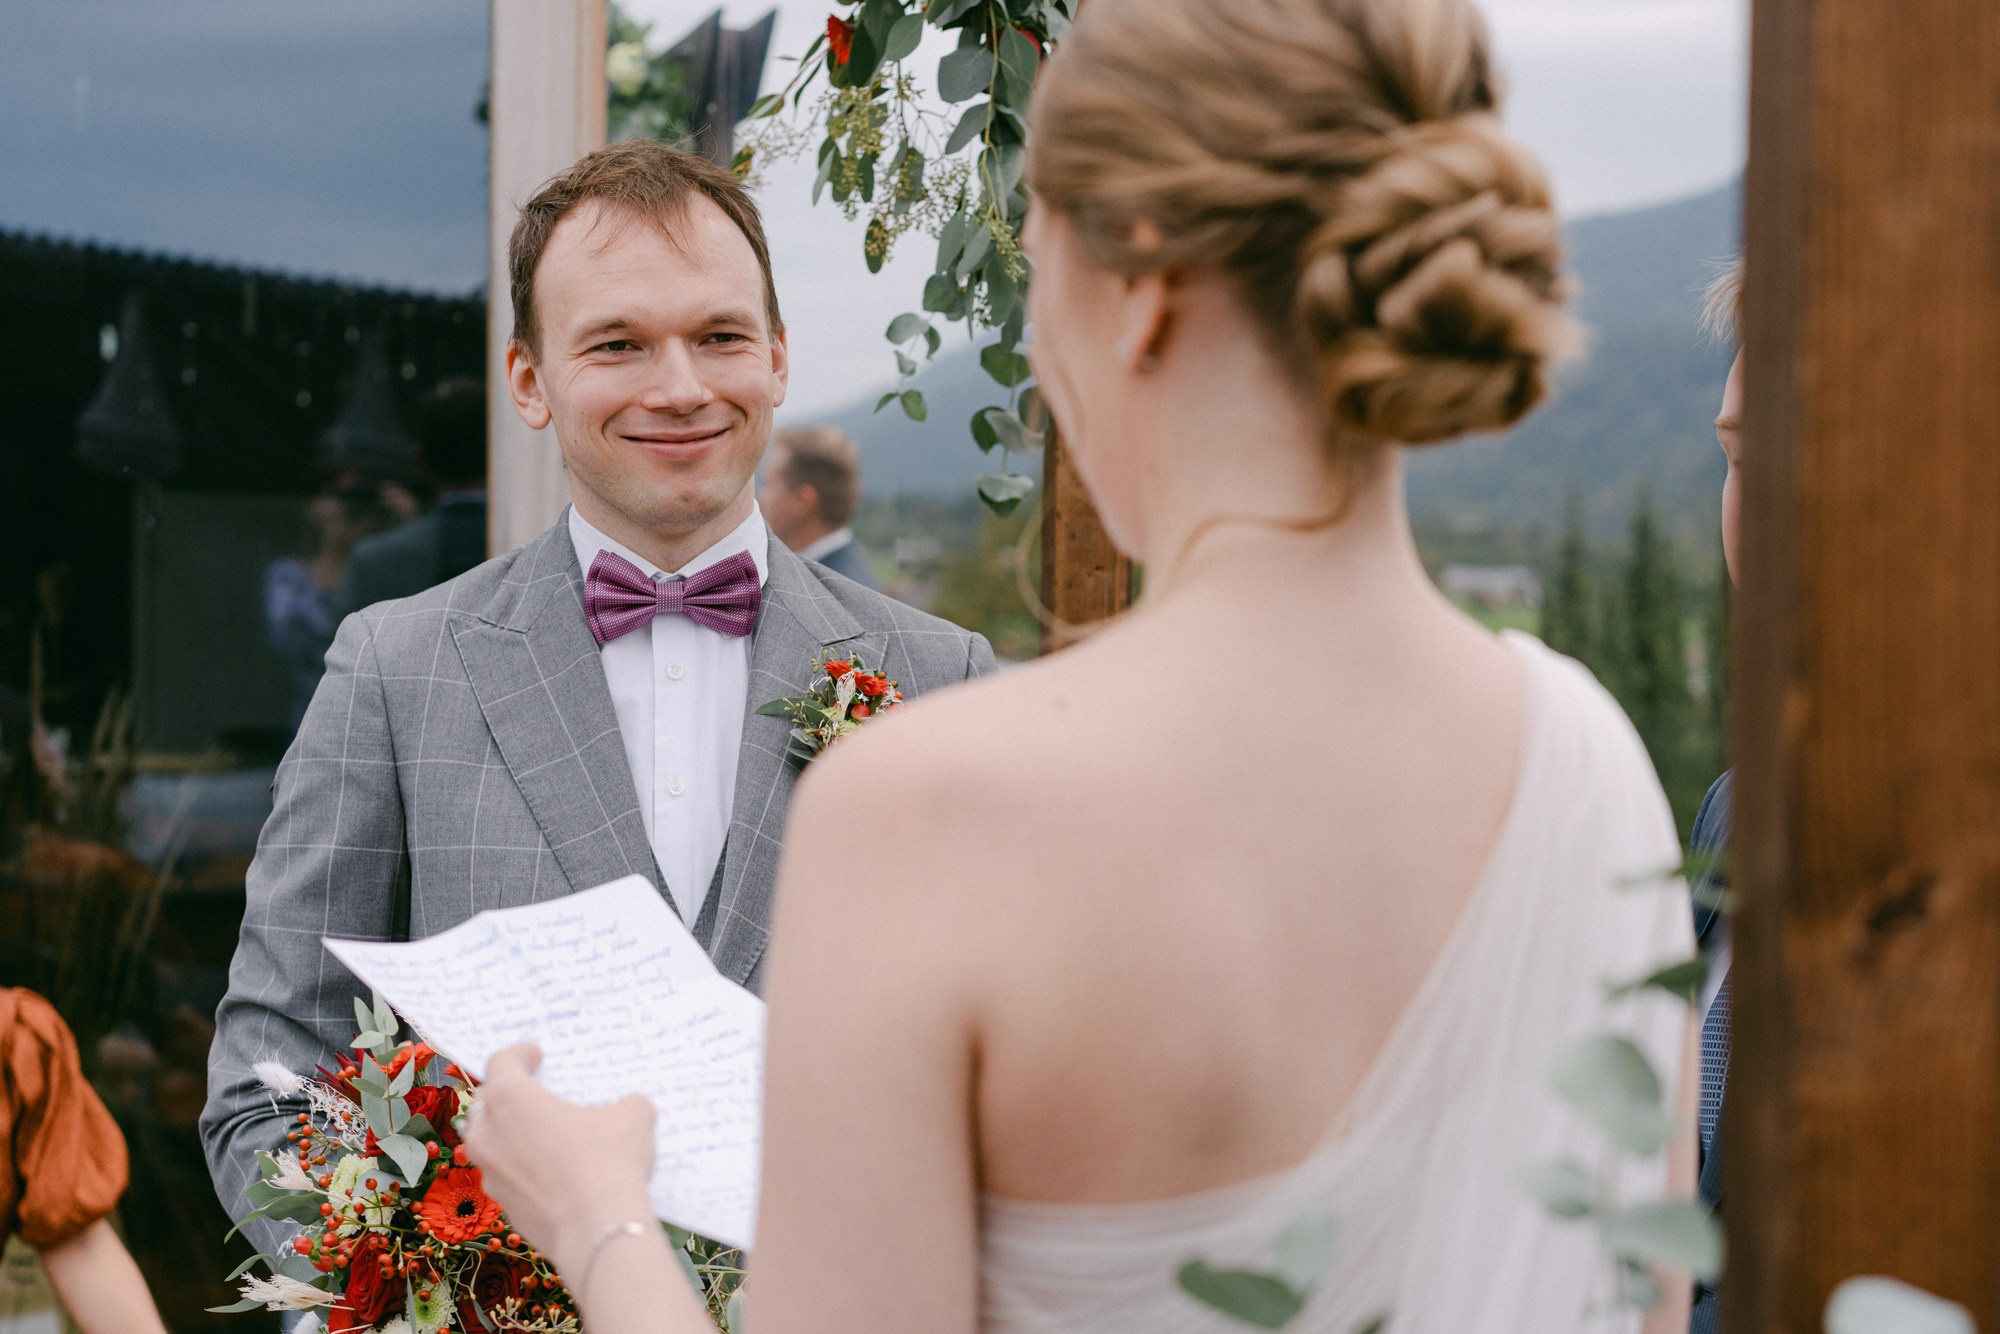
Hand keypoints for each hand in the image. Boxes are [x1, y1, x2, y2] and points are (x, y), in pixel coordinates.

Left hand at [461, 1045, 657, 1277]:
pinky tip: (553, 1174)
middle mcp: (489, 1134)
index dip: (519, 1054)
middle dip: (507, 1095)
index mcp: (511, 1100)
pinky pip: (506, 1177)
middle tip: (535, 1094)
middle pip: (486, 1103)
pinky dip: (522, 1169)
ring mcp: (491, 1174)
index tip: (536, 1055)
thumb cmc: (609, 1161)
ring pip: (488, 1143)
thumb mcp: (633, 1115)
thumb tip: (629, 1108)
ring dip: (509, 1134)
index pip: (501, 1062)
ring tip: (541, 1136)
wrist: (596, 1231)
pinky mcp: (503, 1208)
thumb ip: (624, 1103)